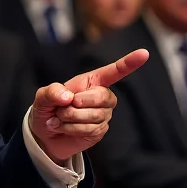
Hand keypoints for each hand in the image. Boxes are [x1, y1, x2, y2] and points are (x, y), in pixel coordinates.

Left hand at [30, 49, 148, 160]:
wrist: (45, 135)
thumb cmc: (46, 110)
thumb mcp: (42, 97)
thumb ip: (51, 92)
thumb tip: (69, 97)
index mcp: (91, 81)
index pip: (114, 72)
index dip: (129, 63)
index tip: (144, 53)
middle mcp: (101, 96)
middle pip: (102, 96)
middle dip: (78, 103)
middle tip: (61, 107)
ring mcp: (103, 114)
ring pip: (94, 115)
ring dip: (70, 118)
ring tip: (58, 118)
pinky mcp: (100, 130)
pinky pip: (89, 129)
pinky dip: (70, 129)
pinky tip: (62, 128)